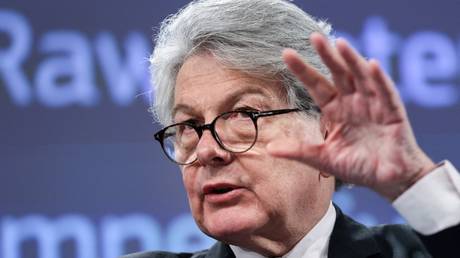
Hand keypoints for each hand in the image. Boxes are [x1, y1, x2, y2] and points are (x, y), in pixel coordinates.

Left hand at [267, 32, 434, 199]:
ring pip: (361, 77)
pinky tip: (371, 65)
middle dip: (327, 56)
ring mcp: (373, 105)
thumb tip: (269, 148)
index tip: (286, 54)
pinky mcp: (392, 113)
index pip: (316, 85)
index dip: (303, 70)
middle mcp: (352, 102)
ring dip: (351, 60)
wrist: (388, 179)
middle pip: (338, 74)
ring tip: (340, 44)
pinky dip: (379, 79)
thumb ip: (299, 151)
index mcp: (335, 110)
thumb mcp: (323, 157)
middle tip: (314, 37)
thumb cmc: (358, 166)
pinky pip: (386, 93)